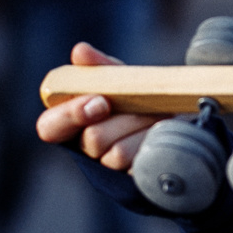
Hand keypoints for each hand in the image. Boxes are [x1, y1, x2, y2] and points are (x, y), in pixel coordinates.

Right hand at [35, 43, 161, 170]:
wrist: (182, 116)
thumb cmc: (144, 96)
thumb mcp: (122, 77)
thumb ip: (101, 67)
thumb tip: (79, 52)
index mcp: (73, 121)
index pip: (50, 127)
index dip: (70, 115)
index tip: (101, 101)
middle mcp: (86, 149)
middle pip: (91, 139)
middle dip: (123, 117)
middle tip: (142, 103)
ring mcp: (110, 169)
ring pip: (117, 154)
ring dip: (142, 127)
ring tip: (158, 114)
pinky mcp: (134, 181)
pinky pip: (139, 165)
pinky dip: (153, 142)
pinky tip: (162, 132)